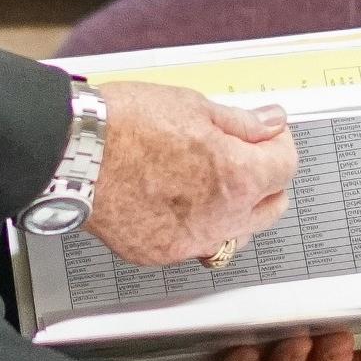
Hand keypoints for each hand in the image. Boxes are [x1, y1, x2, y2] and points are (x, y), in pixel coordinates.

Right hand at [84, 81, 297, 264]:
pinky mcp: (159, 254)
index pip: (287, 166)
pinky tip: (175, 200)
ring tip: (209, 181)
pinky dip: (194, 226)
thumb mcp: (194, 106)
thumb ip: (242, 123)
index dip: (278, 143)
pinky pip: (194, 245)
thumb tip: (271, 123)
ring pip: (236, 234)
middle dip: (265, 180)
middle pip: (271, 207)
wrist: (73, 154)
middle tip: (243, 155)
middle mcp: (221, 219)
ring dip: (235, 210)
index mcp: (238, 177)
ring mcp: (190, 243)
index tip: (265, 134)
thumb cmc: (125, 126)